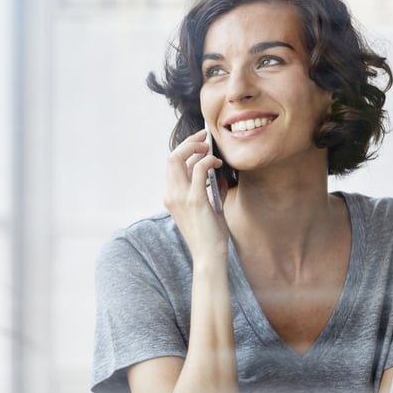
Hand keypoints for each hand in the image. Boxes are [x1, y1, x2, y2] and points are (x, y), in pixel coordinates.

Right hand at [164, 128, 228, 259]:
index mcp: (171, 197)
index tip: (200, 144)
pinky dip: (208, 160)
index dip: (185, 150)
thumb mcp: (210, 209)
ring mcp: (180, 196)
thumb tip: (221, 176)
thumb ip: (212, 191)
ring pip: (178, 158)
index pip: (172, 165)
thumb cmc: (210, 236)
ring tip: (209, 147)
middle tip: (204, 137)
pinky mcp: (195, 199)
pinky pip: (199, 168)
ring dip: (195, 147)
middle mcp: (171, 195)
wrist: (209, 255)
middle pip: (171, 157)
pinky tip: (217, 163)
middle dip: (188, 142)